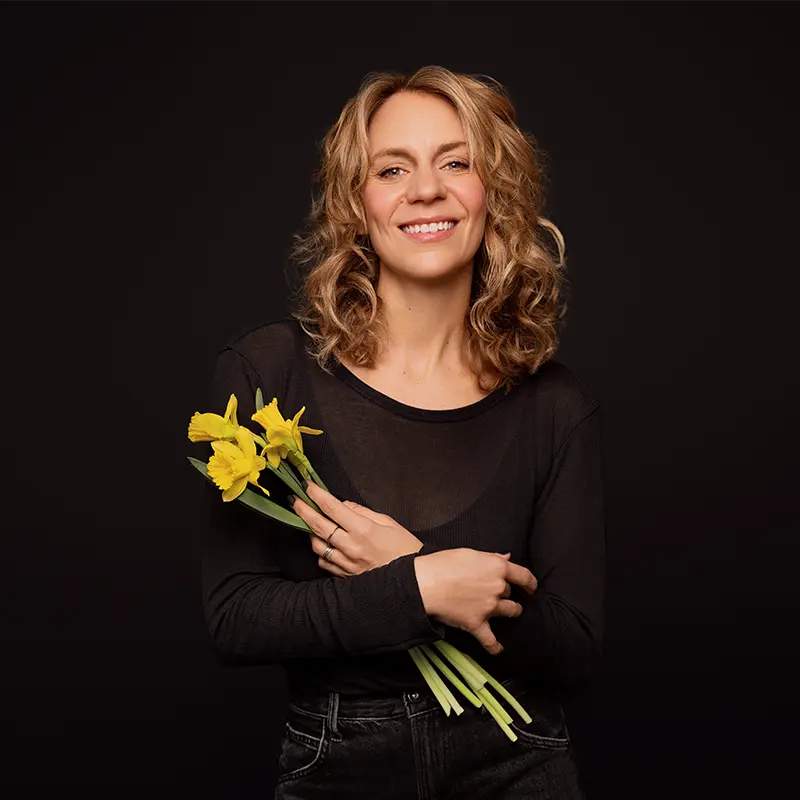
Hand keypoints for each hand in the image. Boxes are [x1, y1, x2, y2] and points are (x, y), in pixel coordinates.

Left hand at [290, 481, 423, 576]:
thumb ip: (363, 512)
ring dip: (310, 532)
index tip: (306, 485)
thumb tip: (343, 505)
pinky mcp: (345, 577)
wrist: (415, 580)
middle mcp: (351, 547)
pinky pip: (325, 563)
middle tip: (293, 499)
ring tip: (310, 522)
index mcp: (363, 529)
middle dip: (302, 510)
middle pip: (318, 525)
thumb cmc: (406, 549)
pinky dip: (322, 553)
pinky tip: (326, 546)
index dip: (316, 494)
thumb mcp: (388, 523)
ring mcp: (346, 564)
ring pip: (317, 546)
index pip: (332, 507)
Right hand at [414, 549, 537, 655]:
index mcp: (497, 567)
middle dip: (505, 593)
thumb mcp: (469, 553)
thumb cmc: (443, 564)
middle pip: (510, 593)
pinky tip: (499, 649)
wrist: (425, 584)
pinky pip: (490, 640)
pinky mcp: (477, 624)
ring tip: (508, 613)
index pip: (524, 575)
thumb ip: (491, 557)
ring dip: (510, 612)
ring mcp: (489, 607)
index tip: (531, 587)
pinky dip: (495, 646)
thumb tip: (507, 558)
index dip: (530, 582)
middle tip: (497, 593)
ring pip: (509, 612)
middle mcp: (497, 588)